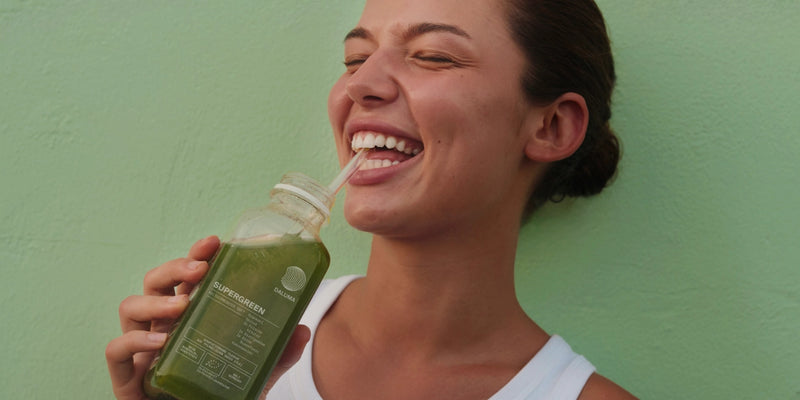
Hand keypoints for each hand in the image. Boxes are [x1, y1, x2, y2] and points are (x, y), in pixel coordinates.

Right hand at [105, 236, 310, 399]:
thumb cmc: (218, 397)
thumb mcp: (255, 374)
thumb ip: (278, 354)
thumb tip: (304, 330)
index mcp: (188, 318)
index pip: (187, 277)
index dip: (196, 255)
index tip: (214, 242)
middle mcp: (161, 327)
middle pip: (155, 282)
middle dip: (174, 267)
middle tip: (200, 268)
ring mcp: (141, 350)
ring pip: (129, 307)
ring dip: (155, 300)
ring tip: (182, 305)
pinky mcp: (126, 379)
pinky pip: (115, 350)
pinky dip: (133, 340)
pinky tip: (160, 341)